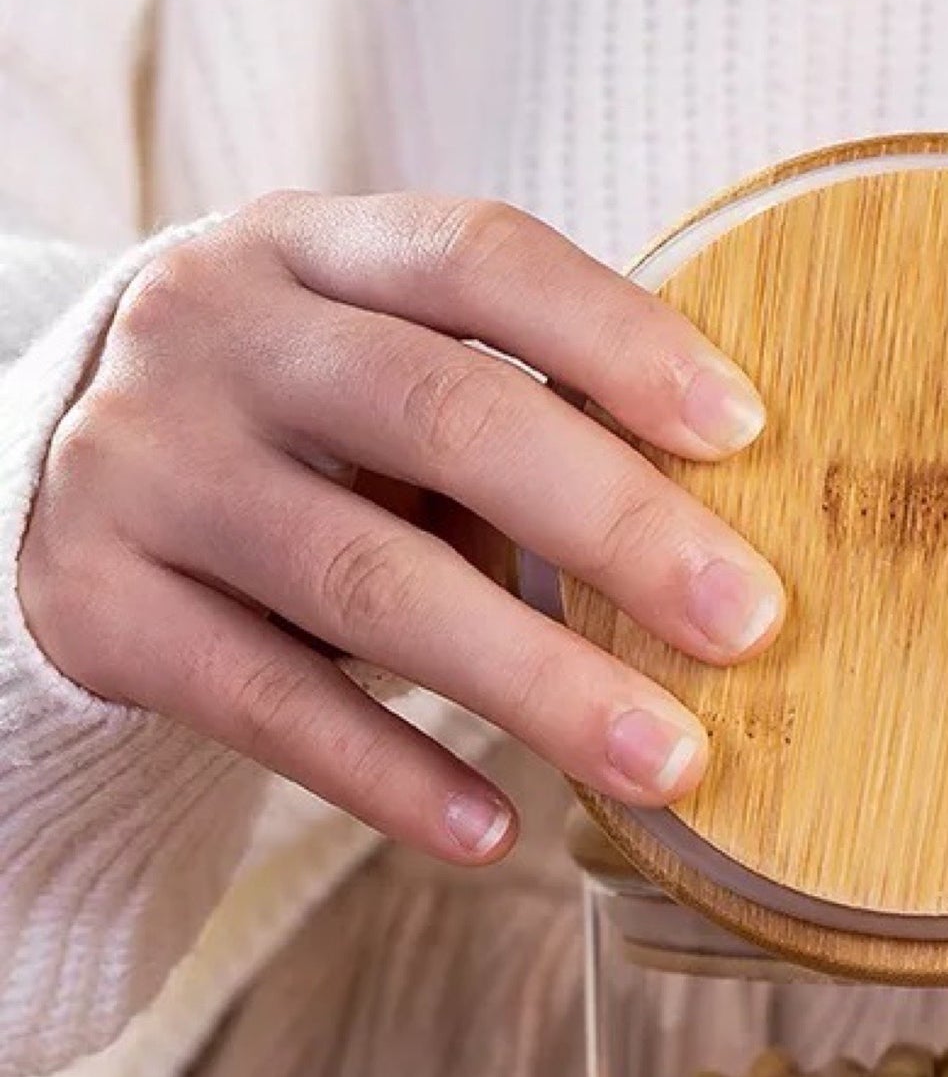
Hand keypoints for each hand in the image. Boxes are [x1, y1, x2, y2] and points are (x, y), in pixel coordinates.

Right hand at [19, 193, 785, 861]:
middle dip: (616, 525)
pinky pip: (269, 704)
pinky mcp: (96, 605)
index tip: (744, 430)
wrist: (62, 469)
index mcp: (312, 244)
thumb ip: (520, 408)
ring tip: (668, 760)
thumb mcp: (387, 362)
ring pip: (369, 580)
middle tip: (749, 621)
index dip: (618, 337)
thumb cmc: (306, 417)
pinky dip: (394, 774)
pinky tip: (497, 831)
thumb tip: (724, 527)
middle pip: (443, 417)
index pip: (481, 258)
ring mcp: (143, 465)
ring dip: (539, 682)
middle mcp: (215, 332)